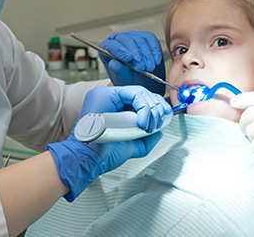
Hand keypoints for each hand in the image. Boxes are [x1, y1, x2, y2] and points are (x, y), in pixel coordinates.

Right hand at [47, 86, 170, 201]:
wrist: (89, 161)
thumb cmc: (104, 154)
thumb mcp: (131, 146)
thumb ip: (146, 139)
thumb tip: (159, 133)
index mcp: (117, 107)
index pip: (141, 99)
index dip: (156, 106)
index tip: (164, 119)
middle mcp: (112, 98)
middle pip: (143, 93)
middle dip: (157, 107)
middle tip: (158, 123)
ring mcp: (108, 94)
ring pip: (140, 92)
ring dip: (151, 109)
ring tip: (149, 126)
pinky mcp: (105, 94)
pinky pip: (133, 94)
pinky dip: (143, 108)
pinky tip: (142, 123)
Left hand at [99, 31, 165, 95]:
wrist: (144, 82)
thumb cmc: (130, 80)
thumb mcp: (123, 80)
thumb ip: (119, 71)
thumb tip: (113, 63)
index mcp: (108, 49)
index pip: (110, 45)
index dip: (119, 50)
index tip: (128, 59)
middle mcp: (119, 40)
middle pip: (126, 40)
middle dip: (136, 54)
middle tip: (141, 67)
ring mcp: (133, 37)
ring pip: (140, 40)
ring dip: (147, 55)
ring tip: (150, 67)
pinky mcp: (146, 38)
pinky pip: (151, 39)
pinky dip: (155, 50)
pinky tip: (156, 60)